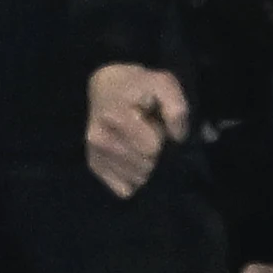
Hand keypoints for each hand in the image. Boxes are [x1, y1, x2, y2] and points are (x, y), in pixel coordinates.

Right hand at [86, 63, 190, 199]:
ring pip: (138, 180)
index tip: (154, 123)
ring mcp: (95, 155)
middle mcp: (100, 139)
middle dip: (154, 153)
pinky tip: (132, 158)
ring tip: (138, 141)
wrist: (106, 87)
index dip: (160, 137)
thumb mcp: (163, 84)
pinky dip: (134, 178)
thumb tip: (177, 137)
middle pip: (145, 167)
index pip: (151, 149)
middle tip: (146, 132)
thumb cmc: (138, 86)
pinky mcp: (95, 167)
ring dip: (145, 165)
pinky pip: (125, 189)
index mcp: (114, 117)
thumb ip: (175, 107)